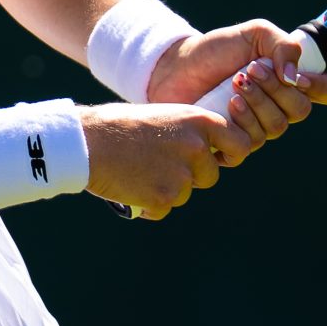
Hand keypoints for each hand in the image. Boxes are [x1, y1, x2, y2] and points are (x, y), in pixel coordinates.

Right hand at [81, 103, 254, 220]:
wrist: (86, 142)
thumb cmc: (118, 126)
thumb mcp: (162, 117)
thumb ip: (186, 133)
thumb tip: (205, 150)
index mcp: (199, 121)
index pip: (239, 144)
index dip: (231, 155)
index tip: (219, 159)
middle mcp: (196, 148)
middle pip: (210, 176)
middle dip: (190, 177)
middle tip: (160, 167)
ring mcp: (181, 175)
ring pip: (184, 193)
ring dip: (166, 190)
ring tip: (138, 172)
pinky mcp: (164, 198)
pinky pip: (164, 209)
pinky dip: (149, 205)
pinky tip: (130, 188)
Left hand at [146, 20, 326, 147]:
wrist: (174, 67)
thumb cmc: (216, 50)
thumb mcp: (253, 34)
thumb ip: (283, 46)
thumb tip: (295, 78)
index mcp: (289, 81)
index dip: (322, 87)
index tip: (300, 77)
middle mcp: (278, 108)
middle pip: (300, 111)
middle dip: (276, 89)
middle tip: (250, 70)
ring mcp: (257, 129)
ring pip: (276, 128)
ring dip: (257, 102)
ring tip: (234, 83)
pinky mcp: (231, 145)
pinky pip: (251, 145)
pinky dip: (242, 123)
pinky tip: (227, 106)